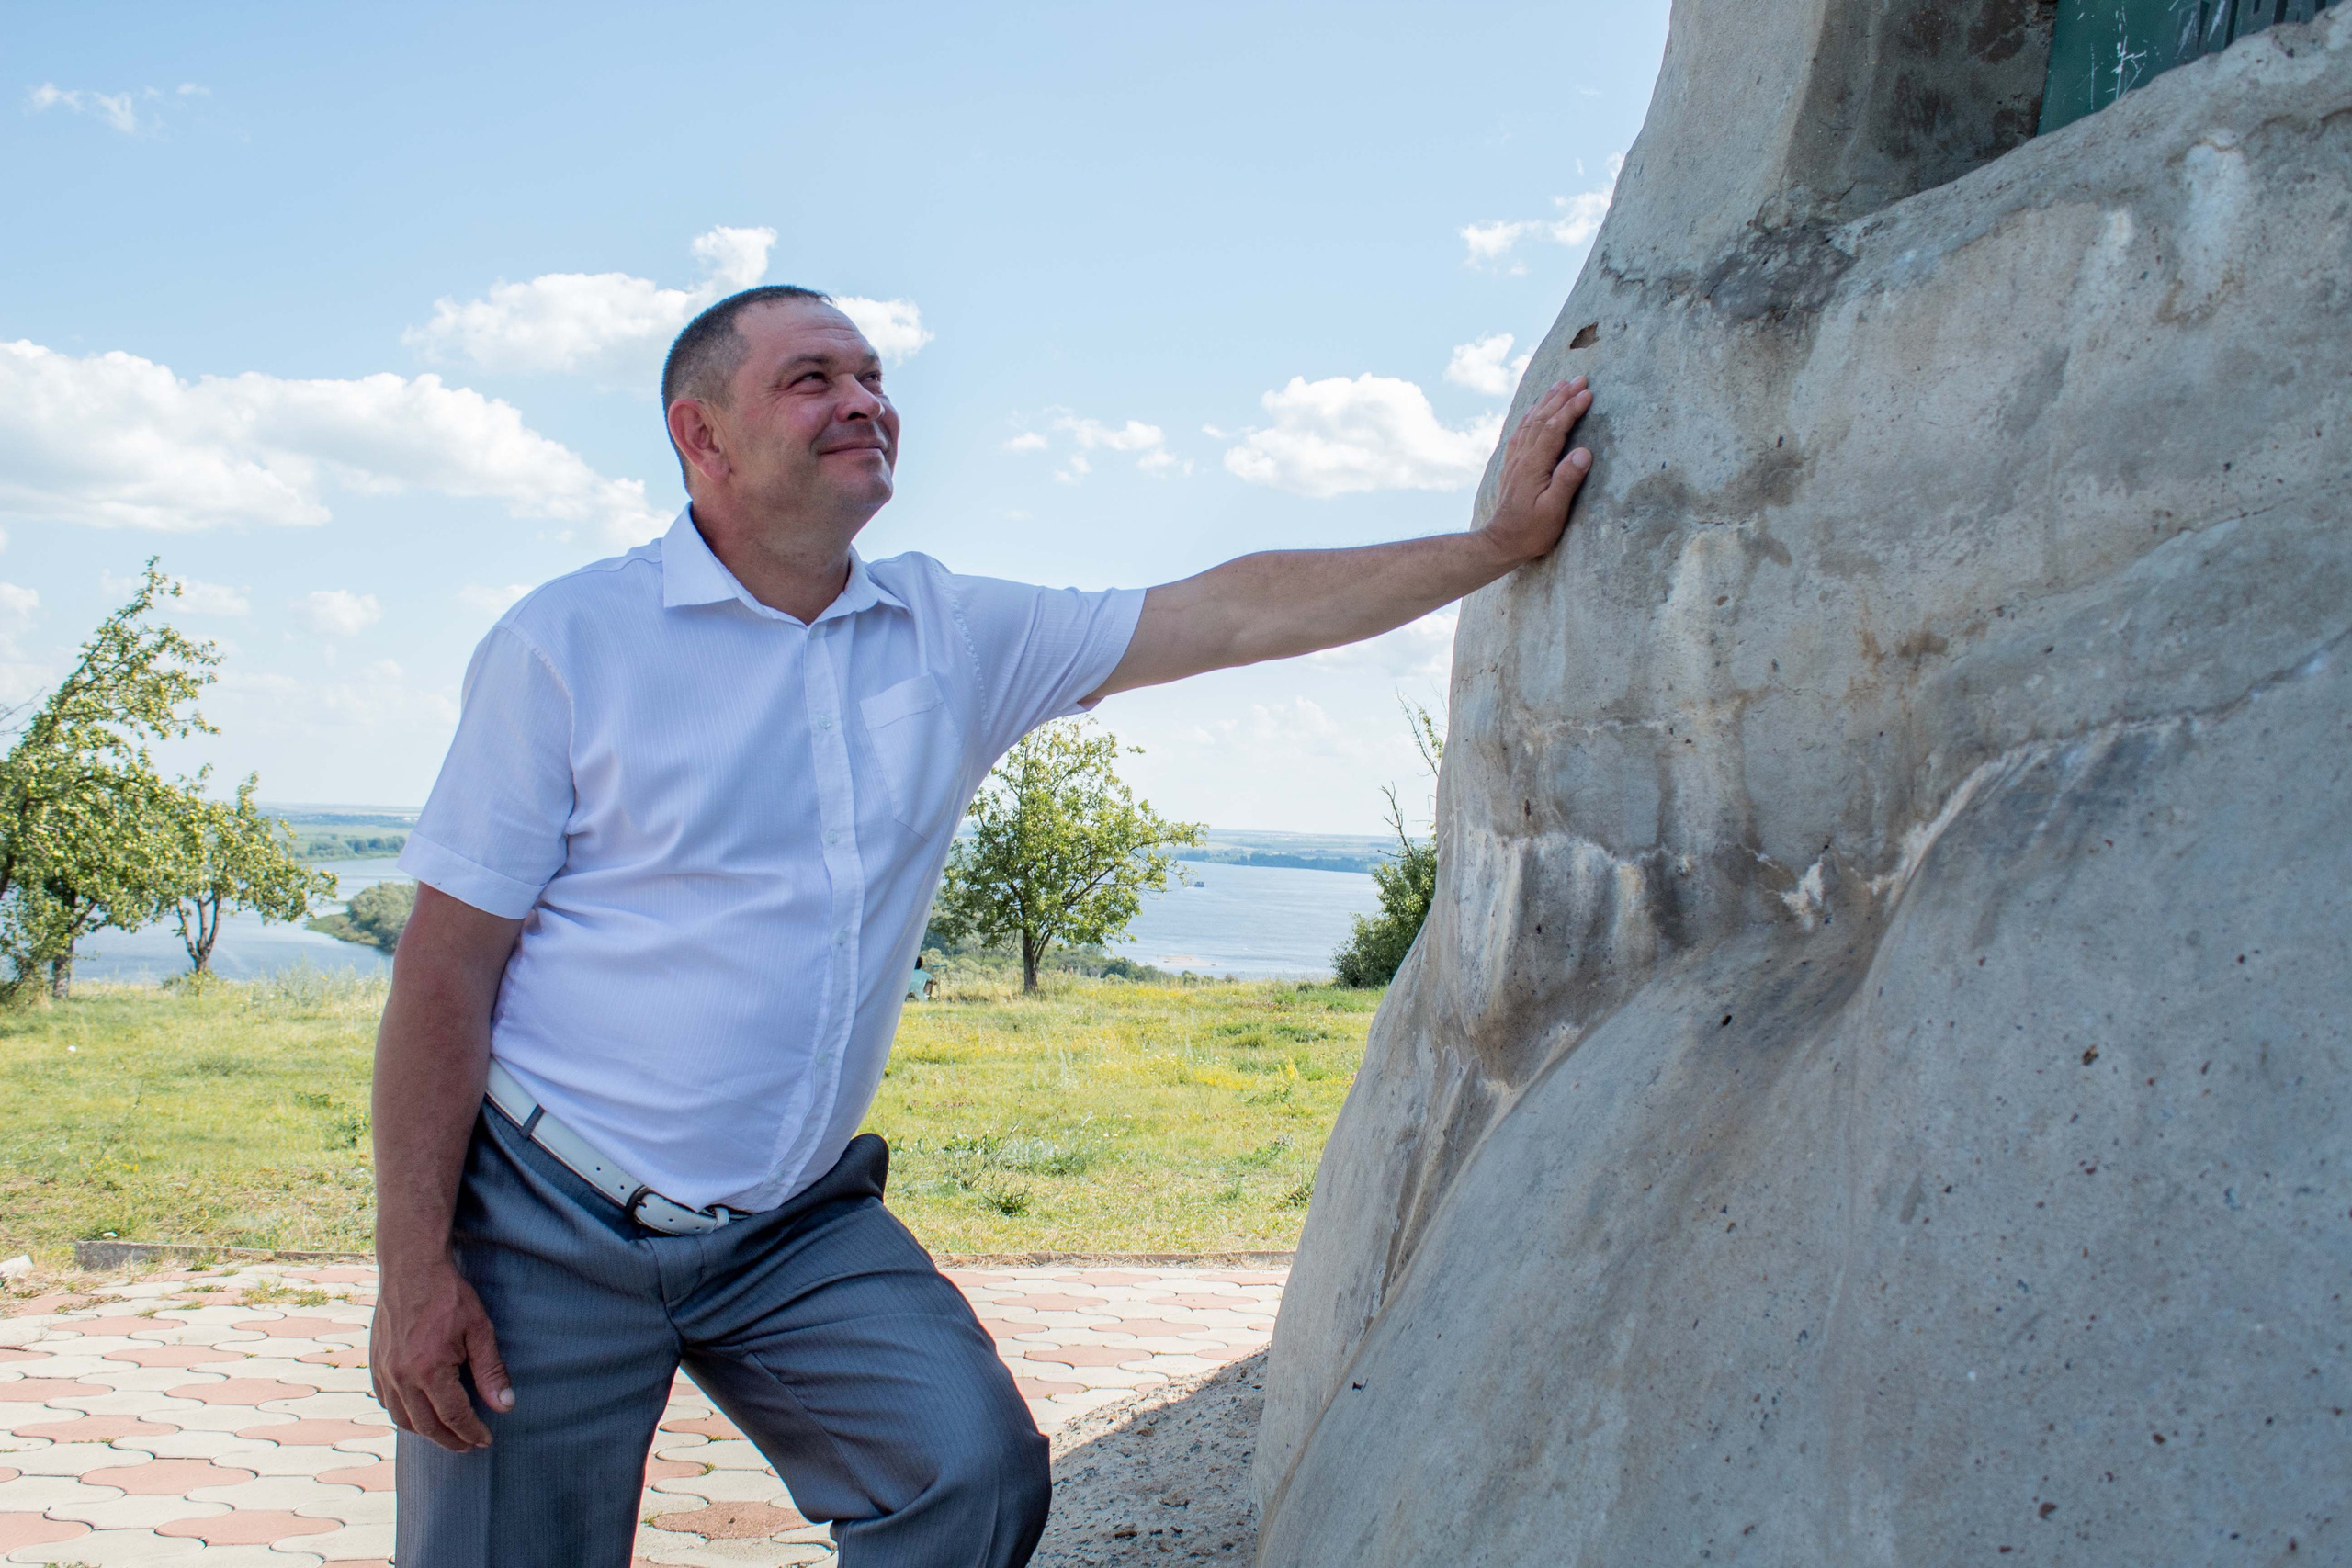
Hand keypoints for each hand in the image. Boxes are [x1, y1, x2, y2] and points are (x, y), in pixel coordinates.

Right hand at [370, 1256, 513, 1450]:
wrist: (410, 1268)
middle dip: (450, 1440)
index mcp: (429, 1369)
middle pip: (426, 1426)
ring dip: (425, 1432)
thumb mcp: (479, 1329)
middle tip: (469, 1444)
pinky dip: (403, 1415)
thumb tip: (505, 1405)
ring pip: (402, 1419)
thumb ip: (491, 1371)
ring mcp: (384, 1371)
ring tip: (447, 1434)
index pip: (453, 1416)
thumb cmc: (449, 1296)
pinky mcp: (374, 1364)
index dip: (471, 1432)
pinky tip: (419, 1414)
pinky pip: (386, 1402)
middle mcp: (401, 1376)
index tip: (486, 1440)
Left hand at [1482, 376, 1594, 566]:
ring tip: (1560, 384)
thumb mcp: (1554, 511)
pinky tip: (1534, 410)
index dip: (1571, 408)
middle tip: (1580, 378)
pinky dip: (1530, 416)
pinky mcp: (1512, 466)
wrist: (1500, 542)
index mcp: (1535, 465)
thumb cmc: (1531, 531)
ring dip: (1546, 401)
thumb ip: (1567, 480)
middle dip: (1561, 396)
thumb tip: (1584, 452)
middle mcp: (1523, 457)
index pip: (1555, 428)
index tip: (1588, 392)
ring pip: (1530, 422)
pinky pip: (1520, 432)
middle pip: (1542, 418)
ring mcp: (1515, 460)